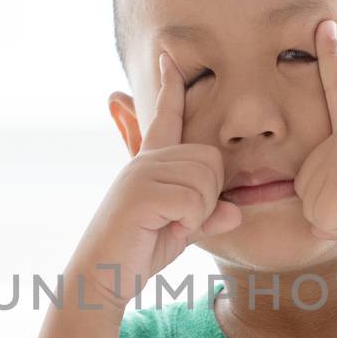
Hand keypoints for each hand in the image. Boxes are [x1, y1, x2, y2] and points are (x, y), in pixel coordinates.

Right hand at [67, 52, 241, 307]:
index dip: (169, 88)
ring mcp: (141, 172)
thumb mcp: (180, 231)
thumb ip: (206, 215)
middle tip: (183, 219)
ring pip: (205, 180)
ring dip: (199, 211)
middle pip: (211, 159)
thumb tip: (235, 211)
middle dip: (210, 195)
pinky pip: (194, 200)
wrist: (101, 278)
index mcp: (150, 163)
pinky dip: (190, 221)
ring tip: (171, 225)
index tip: (169, 59)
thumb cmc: (137, 253)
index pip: (165, 117)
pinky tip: (167, 229)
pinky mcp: (140, 191)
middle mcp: (145, 160)